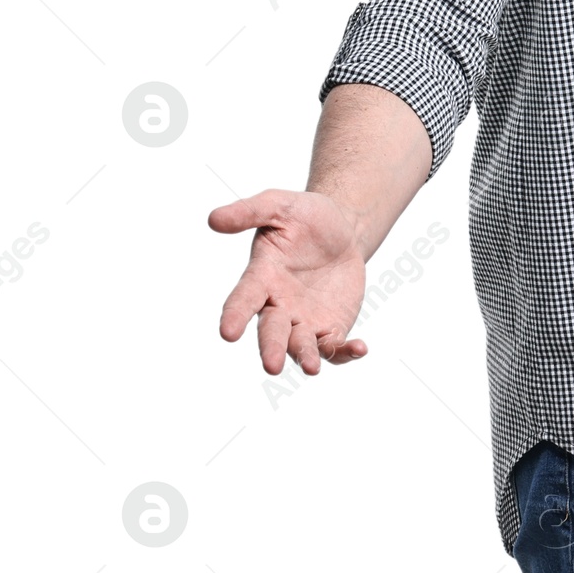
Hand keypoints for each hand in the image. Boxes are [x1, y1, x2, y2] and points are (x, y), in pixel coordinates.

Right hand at [210, 189, 369, 374]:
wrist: (342, 228)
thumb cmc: (305, 216)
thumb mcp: (279, 205)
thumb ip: (249, 211)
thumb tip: (213, 219)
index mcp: (261, 278)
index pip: (243, 299)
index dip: (235, 315)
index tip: (227, 333)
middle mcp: (278, 305)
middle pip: (272, 331)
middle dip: (271, 348)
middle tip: (271, 366)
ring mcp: (304, 320)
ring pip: (301, 346)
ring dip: (306, 357)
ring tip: (312, 367)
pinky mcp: (330, 327)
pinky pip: (335, 346)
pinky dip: (345, 352)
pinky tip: (360, 349)